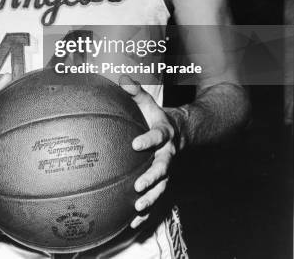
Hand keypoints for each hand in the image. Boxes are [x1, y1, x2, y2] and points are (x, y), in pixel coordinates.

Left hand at [119, 76, 178, 229]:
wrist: (180, 132)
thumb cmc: (156, 116)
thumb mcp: (148, 102)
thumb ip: (135, 91)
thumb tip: (121, 78)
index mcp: (164, 133)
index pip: (157, 136)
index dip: (148, 140)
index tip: (135, 144)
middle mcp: (168, 154)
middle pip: (164, 167)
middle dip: (153, 177)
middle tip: (139, 184)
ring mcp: (168, 170)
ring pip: (163, 187)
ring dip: (152, 198)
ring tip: (138, 207)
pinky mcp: (163, 182)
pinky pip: (157, 199)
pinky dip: (148, 212)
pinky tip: (134, 223)